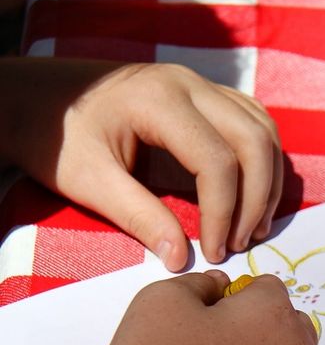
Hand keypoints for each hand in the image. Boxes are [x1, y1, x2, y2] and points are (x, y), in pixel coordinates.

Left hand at [0, 58, 281, 269]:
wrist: (38, 98)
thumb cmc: (58, 139)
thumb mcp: (90, 183)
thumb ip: (139, 218)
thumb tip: (181, 259)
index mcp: (159, 101)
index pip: (217, 161)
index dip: (224, 214)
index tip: (214, 253)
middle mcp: (189, 84)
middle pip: (253, 141)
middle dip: (256, 200)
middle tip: (242, 244)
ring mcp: (200, 84)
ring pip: (262, 129)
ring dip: (267, 181)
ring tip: (254, 227)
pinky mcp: (204, 94)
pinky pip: (252, 121)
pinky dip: (262, 160)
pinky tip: (252, 195)